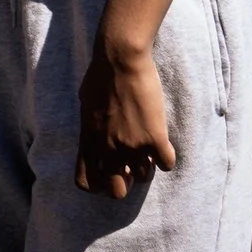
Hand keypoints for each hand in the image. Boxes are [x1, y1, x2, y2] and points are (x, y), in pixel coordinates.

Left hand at [76, 39, 175, 197]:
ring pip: (144, 177)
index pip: (86, 182)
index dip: (97, 184)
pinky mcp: (155, 138)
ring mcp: (132, 146)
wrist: (120, 61)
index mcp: (88, 141)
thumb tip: (96, 141)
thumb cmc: (99, 77)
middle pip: (117, 191)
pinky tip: (162, 144)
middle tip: (129, 165)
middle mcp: (108, 149)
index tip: (105, 173)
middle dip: (124, 181)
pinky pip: (166, 164)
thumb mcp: (85, 107)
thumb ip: (90, 129)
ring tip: (146, 146)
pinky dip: (166, 157)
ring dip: (146, 164)